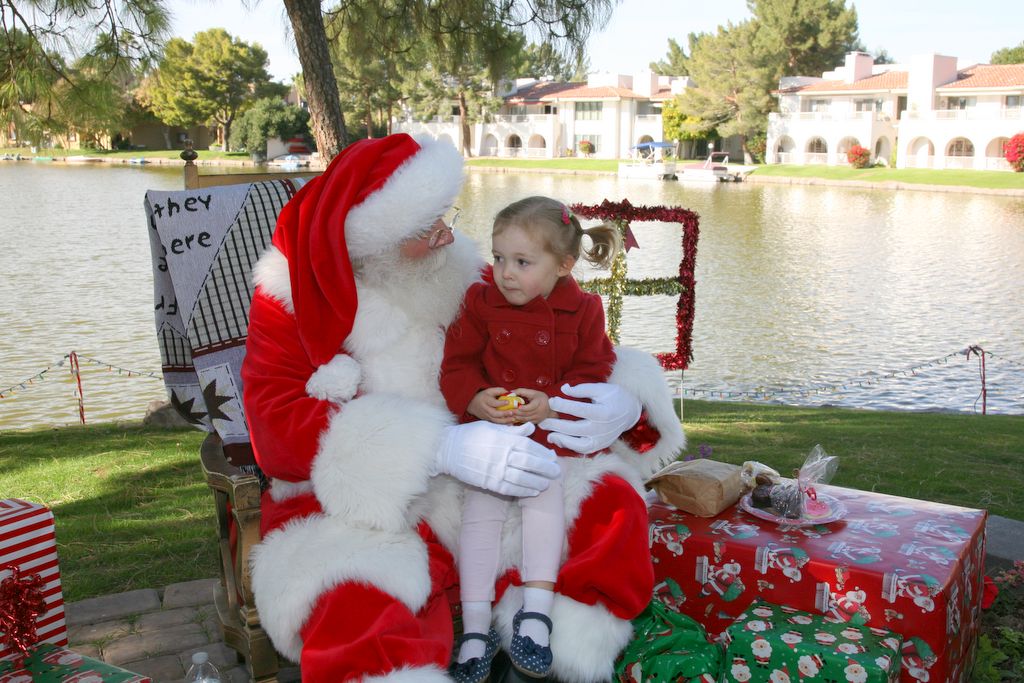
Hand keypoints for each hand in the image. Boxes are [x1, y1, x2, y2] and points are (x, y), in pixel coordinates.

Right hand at [434, 421, 559, 496]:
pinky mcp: (489, 482)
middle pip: (530, 463)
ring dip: (538, 482)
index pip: (530, 447)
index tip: (552, 457)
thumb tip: (531, 428)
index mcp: (504, 439)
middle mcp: (502, 454)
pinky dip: (524, 491)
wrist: (448, 449)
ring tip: (547, 483)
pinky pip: (510, 488)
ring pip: (523, 478)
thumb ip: (513, 430)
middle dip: (546, 468)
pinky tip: (533, 491)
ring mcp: (495, 470)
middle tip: (556, 472)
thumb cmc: (471, 435)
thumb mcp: (492, 427)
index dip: (543, 454)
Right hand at [467, 387, 516, 423]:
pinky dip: (503, 423)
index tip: (508, 402)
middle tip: (512, 412)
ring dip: (505, 420)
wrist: (472, 404)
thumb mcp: (489, 390)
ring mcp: (486, 415)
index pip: (493, 403)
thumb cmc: (483, 396)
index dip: (501, 403)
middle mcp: (485, 409)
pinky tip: (510, 423)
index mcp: (485, 400)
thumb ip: (499, 390)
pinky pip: (496, 422)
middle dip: (503, 414)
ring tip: (513, 419)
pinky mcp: (488, 419)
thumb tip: (510, 393)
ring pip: (495, 420)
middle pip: (494, 413)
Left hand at [509, 388, 553, 424]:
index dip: (524, 408)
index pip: (531, 407)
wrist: (550, 407)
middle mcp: (540, 411)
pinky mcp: (536, 422)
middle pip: (527, 414)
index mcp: (540, 402)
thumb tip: (511, 392)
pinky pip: (527, 422)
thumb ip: (521, 391)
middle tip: (509, 411)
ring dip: (517, 417)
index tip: (517, 407)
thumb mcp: (532, 392)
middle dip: (517, 413)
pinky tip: (514, 418)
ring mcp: (538, 417)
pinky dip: (520, 420)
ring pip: (526, 419)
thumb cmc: (539, 398)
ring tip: (510, 415)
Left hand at [539, 382, 641, 453]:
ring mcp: (601, 439)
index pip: (579, 410)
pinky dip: (570, 447)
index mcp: (603, 412)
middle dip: (556, 425)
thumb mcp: (601, 388)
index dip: (563, 405)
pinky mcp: (600, 445)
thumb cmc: (615, 397)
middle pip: (575, 429)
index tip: (551, 401)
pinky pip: (583, 450)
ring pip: (578, 445)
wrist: (630, 412)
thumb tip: (564, 389)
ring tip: (549, 435)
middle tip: (543, 421)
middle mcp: (602, 428)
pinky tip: (560, 439)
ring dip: (562, 440)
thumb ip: (582, 389)